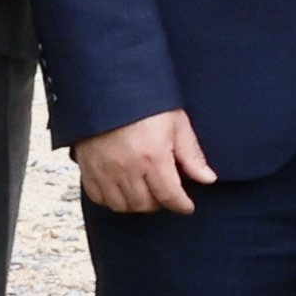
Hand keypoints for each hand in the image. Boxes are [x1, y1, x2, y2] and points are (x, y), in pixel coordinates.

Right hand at [74, 107, 213, 217]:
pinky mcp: (88, 168)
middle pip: (145, 204)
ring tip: (146, 191)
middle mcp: (127, 168)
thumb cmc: (146, 103)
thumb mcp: (176, 122)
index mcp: (153, 157)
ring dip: (137, 203)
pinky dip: (112, 200)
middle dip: (160, 203)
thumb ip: (191, 154)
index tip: (187, 206)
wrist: (108, 89)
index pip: (169, 195)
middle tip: (166, 193)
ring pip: (122, 205)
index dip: (181, 205)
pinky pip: (99, 198)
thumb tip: (207, 179)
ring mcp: (104, 171)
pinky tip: (122, 189)